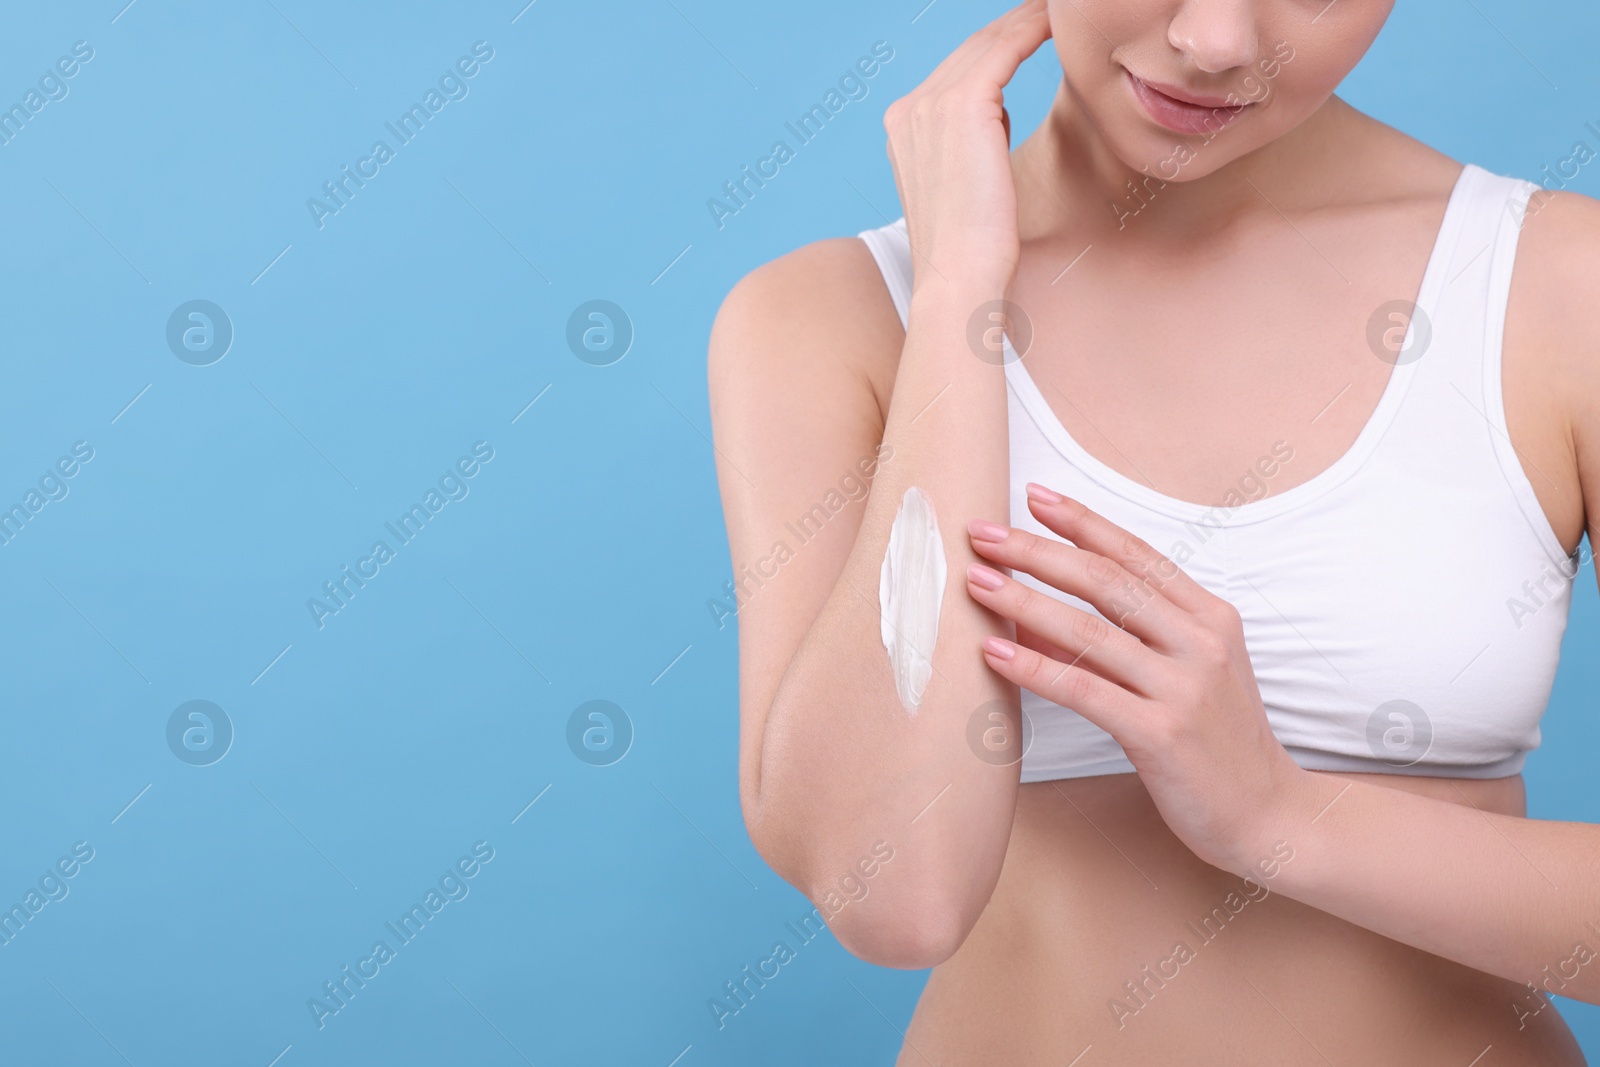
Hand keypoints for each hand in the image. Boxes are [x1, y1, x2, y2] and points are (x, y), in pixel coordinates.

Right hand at [883, 0, 1051, 291]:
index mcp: (904, 128)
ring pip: (989, 43)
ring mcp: (930, 105)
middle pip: (971, 49)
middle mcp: (909, 110)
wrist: (959, 281)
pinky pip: (1006, 49)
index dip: (997, 45)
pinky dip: (1033, 29)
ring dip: (1028, 19)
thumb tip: (995, 122)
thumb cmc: (971, 252)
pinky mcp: (962, 105)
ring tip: (1059, 9)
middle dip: (1013, 23)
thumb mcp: (962, 187)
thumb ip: (969, 147)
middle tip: (1050, 9)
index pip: (955, 71)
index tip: (1030, 29)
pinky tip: (1058, 20)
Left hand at [962, 482, 1309, 872]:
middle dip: (1037, 551)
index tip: (1033, 496)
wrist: (1267, 815)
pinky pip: (1083, 690)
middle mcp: (1201, 642)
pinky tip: (994, 652)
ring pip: (1089, 631)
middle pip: (1106, 581)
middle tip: (982, 533)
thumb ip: (1125, 638)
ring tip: (976, 583)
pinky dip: (1034, 667)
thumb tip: (1037, 613)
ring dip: (1023, 602)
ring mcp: (1184, 687)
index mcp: (1210, 617)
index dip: (1081, 522)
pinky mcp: (1161, 734)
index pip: (1136, 555)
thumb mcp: (1184, 674)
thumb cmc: (1215, 741)